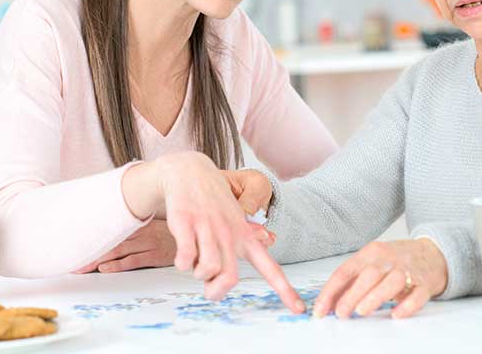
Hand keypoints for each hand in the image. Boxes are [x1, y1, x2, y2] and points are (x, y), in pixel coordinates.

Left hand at [73, 220, 175, 273]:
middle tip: (71, 264)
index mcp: (137, 224)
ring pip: (117, 251)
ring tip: (81, 269)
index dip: (90, 240)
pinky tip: (104, 269)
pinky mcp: (155, 254)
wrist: (196, 234)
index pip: (109, 232)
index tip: (73, 248)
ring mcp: (147, 243)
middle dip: (89, 254)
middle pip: (109, 243)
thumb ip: (135, 229)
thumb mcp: (153, 226)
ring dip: (97, 261)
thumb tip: (113, 240)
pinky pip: (132, 260)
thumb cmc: (172, 234)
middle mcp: (140, 232)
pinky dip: (117, 265)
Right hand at [121, 152, 304, 312]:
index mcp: (246, 236)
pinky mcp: (187, 224)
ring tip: (194, 261)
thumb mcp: (237, 218)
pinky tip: (182, 254)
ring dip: (197, 274)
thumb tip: (270, 240)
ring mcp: (209, 228)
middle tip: (208, 285)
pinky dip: (182, 263)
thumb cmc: (214, 201)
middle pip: (229, 279)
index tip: (299, 310)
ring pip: (207, 270)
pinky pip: (185, 259)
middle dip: (215, 291)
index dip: (285, 290)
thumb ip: (249, 236)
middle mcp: (230, 234)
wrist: (190, 172)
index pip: (270, 268)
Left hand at [313, 239, 447, 319]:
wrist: (432, 253)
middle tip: (341, 313)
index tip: (321, 309)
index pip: (346, 271)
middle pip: (368, 275)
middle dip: (352, 295)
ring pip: (392, 282)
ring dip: (375, 296)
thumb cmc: (397, 260)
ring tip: (362, 311)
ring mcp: (408, 270)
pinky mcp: (425, 283)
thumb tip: (329, 301)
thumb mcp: (371, 262)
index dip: (331, 291)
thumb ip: (352, 280)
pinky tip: (396, 314)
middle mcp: (388, 259)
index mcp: (371, 253)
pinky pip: (417, 294)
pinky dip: (407, 305)